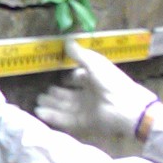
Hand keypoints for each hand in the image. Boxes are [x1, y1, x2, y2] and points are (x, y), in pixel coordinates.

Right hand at [37, 41, 156, 139]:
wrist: (125, 106)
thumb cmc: (111, 81)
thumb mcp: (94, 63)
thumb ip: (79, 54)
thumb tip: (66, 40)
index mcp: (95, 79)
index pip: (79, 79)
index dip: (69, 78)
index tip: (57, 78)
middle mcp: (90, 95)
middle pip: (69, 95)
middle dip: (55, 94)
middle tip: (40, 94)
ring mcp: (87, 110)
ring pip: (65, 107)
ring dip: (51, 105)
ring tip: (37, 102)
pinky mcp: (84, 123)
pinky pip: (66, 120)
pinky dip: (53, 116)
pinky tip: (40, 112)